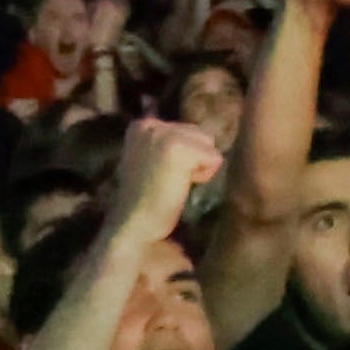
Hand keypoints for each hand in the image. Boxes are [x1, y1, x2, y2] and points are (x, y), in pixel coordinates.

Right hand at [108, 117, 221, 238]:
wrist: (135, 226)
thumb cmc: (145, 202)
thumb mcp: (150, 162)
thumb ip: (168, 146)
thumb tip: (205, 139)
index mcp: (140, 126)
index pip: (186, 131)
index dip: (183, 159)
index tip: (160, 176)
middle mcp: (150, 124)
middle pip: (199, 134)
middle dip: (193, 159)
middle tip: (168, 181)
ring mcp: (163, 134)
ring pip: (209, 143)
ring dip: (199, 167)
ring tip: (174, 183)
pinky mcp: (177, 147)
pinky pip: (214, 158)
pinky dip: (204, 176)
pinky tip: (180, 186)